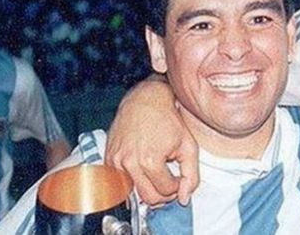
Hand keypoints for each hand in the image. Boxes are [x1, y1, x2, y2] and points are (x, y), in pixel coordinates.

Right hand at [105, 80, 198, 205]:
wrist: (145, 101)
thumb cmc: (168, 120)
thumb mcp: (188, 146)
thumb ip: (191, 175)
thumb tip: (185, 198)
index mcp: (150, 160)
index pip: (166, 191)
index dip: (177, 187)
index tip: (179, 178)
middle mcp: (129, 163)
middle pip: (148, 198)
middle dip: (163, 194)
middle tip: (171, 182)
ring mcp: (116, 162)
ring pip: (133, 194)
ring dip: (148, 189)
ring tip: (158, 174)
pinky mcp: (108, 160)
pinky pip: (121, 184)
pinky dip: (134, 182)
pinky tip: (144, 170)